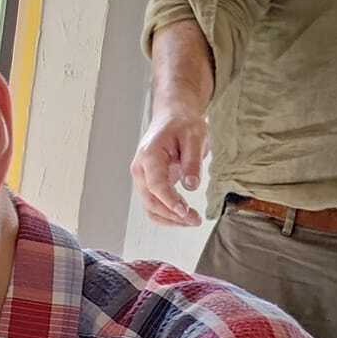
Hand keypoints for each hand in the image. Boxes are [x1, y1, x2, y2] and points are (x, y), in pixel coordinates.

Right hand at [131, 100, 209, 226]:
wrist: (172, 116)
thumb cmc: (182, 123)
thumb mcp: (194, 136)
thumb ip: (192, 161)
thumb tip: (191, 186)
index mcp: (150, 155)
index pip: (156, 185)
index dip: (170, 201)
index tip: (185, 212)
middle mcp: (141, 169)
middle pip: (151, 201)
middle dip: (173, 215)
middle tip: (195, 220)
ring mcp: (142, 178)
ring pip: (150, 207)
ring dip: (170, 218)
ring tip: (191, 221)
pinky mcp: (148, 184)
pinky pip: (153, 205)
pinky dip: (166, 215)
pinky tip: (182, 217)